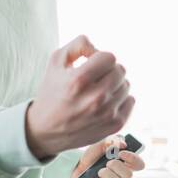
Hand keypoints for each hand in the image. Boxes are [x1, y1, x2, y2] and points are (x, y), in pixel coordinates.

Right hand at [25, 35, 134, 159]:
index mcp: (79, 80)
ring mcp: (107, 113)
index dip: (100, 58)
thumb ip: (78, 45)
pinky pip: (130, 100)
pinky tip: (105, 102)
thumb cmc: (52, 93)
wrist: (47, 132)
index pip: (109, 57)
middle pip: (120, 70)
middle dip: (108, 70)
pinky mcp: (115, 125)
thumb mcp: (55, 62)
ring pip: (126, 85)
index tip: (91, 66)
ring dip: (114, 84)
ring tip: (98, 91)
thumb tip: (97, 48)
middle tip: (95, 78)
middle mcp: (95, 98)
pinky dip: (121, 99)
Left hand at [70, 135, 145, 177]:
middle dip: (118, 167)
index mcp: (125, 163)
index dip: (133, 159)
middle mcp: (121, 175)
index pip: (139, 164)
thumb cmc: (94, 154)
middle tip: (108, 162)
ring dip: (108, 175)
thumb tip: (122, 145)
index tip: (121, 153)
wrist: (78, 164)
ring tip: (99, 170)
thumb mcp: (102, 143)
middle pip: (129, 175)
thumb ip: (113, 140)